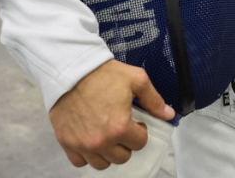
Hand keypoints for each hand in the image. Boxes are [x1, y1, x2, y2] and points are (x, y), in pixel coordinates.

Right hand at [48, 59, 174, 169]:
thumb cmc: (102, 74)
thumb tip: (168, 114)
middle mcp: (100, 141)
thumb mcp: (136, 80)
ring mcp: (82, 144)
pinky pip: (79, 162)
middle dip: (126, 144)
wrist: (71, 70)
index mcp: (119, 127)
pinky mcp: (66, 142)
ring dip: (107, 153)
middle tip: (122, 129)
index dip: (140, 132)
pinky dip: (86, 155)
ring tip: (107, 137)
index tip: (136, 123)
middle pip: (122, 157)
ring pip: (101, 164)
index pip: (139, 143)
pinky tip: (90, 141)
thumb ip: (154, 100)